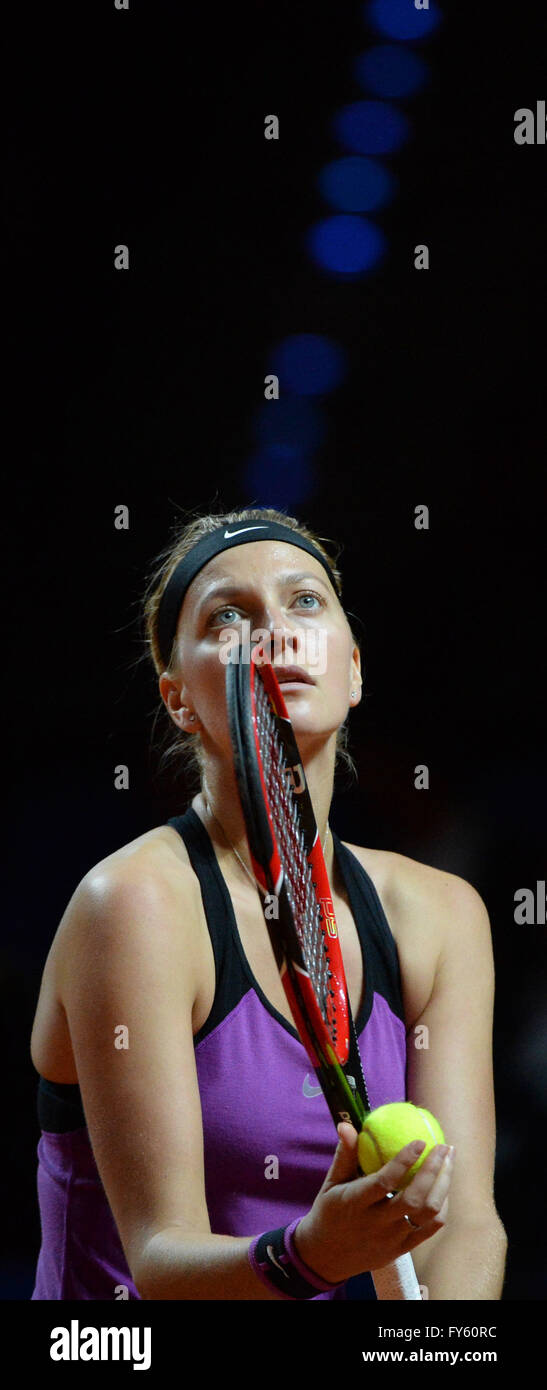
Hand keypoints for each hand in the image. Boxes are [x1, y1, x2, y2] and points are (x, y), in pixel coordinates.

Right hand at [294, 1121, 453, 1284]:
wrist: (328, 1258)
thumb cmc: (330, 1212)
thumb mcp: (331, 1183)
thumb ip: (344, 1155)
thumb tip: (347, 1124)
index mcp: (355, 1204)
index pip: (384, 1183)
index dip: (404, 1161)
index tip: (420, 1141)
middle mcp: (376, 1223)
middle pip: (414, 1199)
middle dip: (434, 1170)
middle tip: (443, 1146)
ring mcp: (392, 1239)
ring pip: (428, 1213)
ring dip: (443, 1185)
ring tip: (449, 1161)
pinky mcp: (402, 1249)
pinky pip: (431, 1229)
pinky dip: (442, 1206)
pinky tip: (444, 1187)